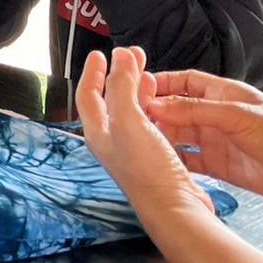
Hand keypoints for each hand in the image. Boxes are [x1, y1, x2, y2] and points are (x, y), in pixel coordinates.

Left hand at [77, 47, 214, 214]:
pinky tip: (165, 104)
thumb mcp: (129, 121)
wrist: (174, 207)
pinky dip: (155, 108)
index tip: (99, 54)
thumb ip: (121, 87)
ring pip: (132, 110)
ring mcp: (134, 149)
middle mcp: (113, 140)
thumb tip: (119, 56)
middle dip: (120, 75)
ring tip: (148, 74)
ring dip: (138, 89)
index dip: (92, 72)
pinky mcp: (155, 156)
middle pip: (111, 99)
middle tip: (133, 56)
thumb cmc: (147, 170)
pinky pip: (151, 124)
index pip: (87, 95)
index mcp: (99, 132)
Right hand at [145, 69, 262, 204]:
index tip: (136, 89)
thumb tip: (157, 104)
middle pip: (175, 109)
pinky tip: (160, 160)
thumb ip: (195, 109)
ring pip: (178, 134)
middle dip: (154, 111)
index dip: (160, 83)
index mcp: (222, 94)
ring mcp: (215, 140)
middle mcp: (215, 115)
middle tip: (132, 117)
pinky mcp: (217, 164)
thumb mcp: (236, 115)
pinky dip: (173, 159)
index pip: (183, 82)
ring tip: (141, 139)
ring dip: (161, 135)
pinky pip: (188, 159)